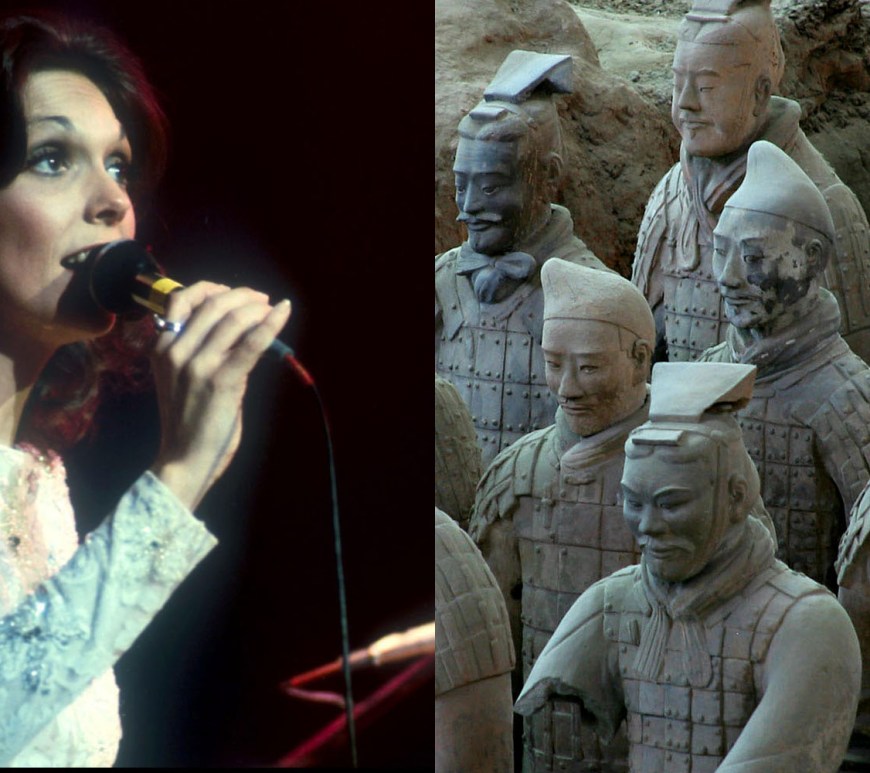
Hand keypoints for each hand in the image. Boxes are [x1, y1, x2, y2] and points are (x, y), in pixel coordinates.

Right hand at [149, 281, 291, 509]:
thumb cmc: (188, 420)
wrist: (184, 459)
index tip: (234, 293)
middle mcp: (175, 351)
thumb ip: (199, 350)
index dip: (212, 289)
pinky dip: (271, 324)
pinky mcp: (221, 380)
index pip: (181, 299)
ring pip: (233, 320)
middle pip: (213, 305)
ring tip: (273, 309)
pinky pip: (251, 343)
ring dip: (258, 309)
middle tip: (263, 300)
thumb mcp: (182, 377)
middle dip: (243, 297)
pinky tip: (283, 313)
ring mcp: (197, 365)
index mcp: (161, 348)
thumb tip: (235, 326)